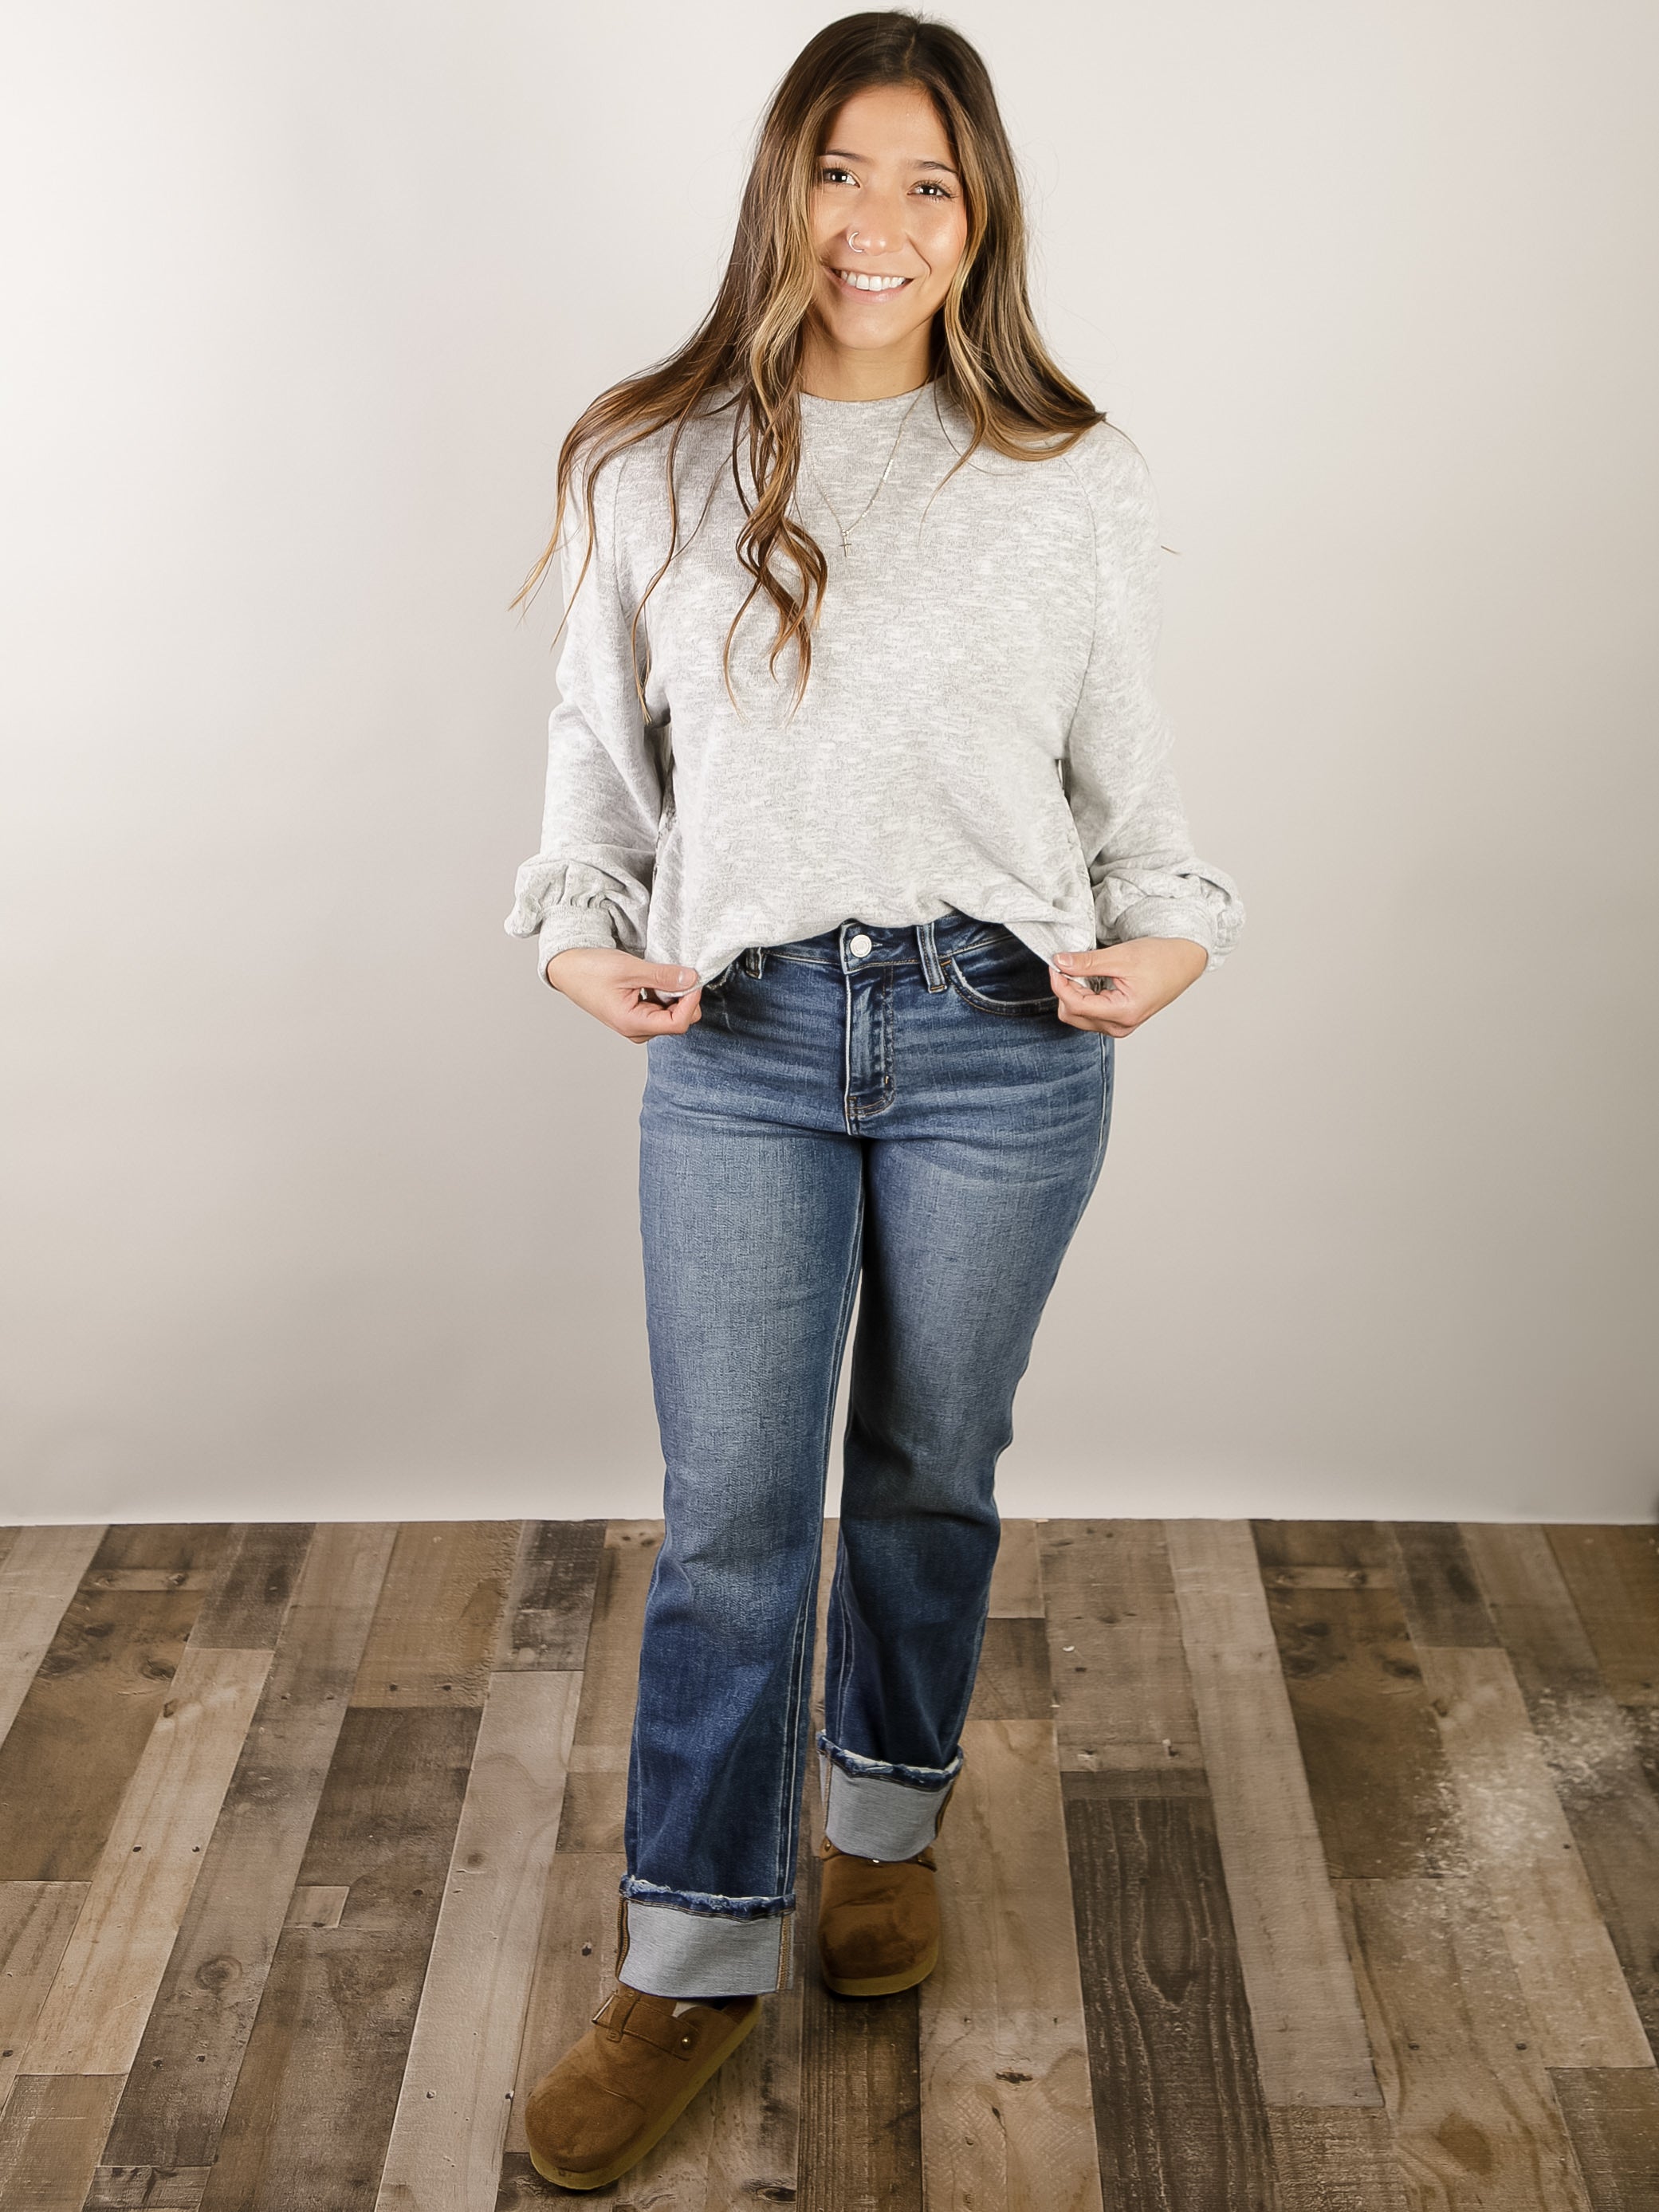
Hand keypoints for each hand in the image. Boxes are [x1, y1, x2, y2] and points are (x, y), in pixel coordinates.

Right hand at [545, 948, 703, 1042]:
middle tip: (677, 974)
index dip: (691, 1001)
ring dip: (674, 995)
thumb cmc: (590, 970)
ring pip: (672, 1015)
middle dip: (684, 998)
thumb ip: (662, 976)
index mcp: (632, 1023)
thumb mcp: (629, 969)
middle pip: (678, 1021)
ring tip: (659, 975)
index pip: (678, 1023)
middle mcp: (636, 1030)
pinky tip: (654, 980)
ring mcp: (637, 1025)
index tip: (692, 979)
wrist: (569, 968)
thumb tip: (690, 979)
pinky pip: (662, 1010)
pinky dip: (665, 994)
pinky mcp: (637, 1016)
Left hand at [1047, 936, 1207, 1035]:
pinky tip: (1092, 980)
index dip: (1060, 984)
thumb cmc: (1162, 959)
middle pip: (1072, 1015)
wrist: (1184, 963)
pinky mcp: (1117, 1021)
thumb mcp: (1121, 956)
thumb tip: (1060, 962)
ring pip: (1078, 1016)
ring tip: (1084, 972)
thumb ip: (1088, 962)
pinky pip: (1089, 1014)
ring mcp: (1118, 1026)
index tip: (1056, 963)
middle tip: (1069, 965)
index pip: (1075, 1005)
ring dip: (1073, 994)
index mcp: (1123, 1013)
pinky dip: (1084, 997)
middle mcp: (1119, 1026)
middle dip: (1065, 990)